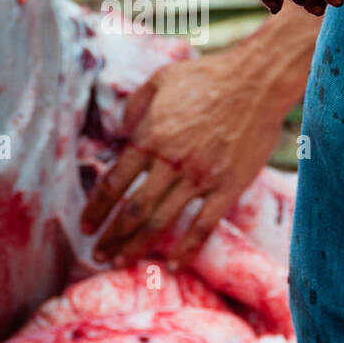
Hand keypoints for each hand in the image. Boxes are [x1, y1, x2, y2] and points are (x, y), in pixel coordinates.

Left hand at [80, 50, 285, 266]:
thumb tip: (120, 131)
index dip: (96, 208)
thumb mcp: (161, 79)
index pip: (114, 182)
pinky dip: (187, 249)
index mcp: (150, 137)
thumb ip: (135, 106)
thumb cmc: (208, 76)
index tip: (85, 225)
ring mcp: (199, 178)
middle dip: (111, 237)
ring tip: (120, 263)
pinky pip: (203, 225)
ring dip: (137, 246)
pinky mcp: (227, 187)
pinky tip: (173, 266)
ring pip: (161, 222)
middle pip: (132, 210)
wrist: (257, 81)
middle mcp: (170, 163)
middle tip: (96, 255)